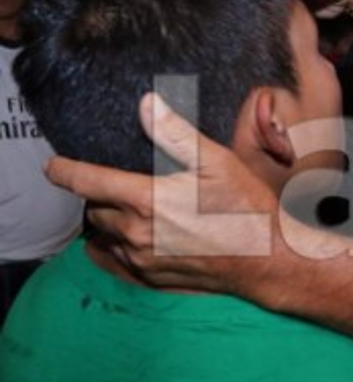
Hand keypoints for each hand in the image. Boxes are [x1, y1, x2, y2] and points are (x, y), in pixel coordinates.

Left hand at [45, 93, 280, 294]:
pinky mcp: (152, 276)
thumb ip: (176, 134)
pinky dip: (124, 244)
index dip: (64, 170)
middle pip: (94, 209)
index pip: (85, 182)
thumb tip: (146, 104)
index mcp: (147, 200)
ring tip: (136, 209)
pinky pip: (120, 258)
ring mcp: (142, 258)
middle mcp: (136, 232)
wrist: (267, 259)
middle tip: (124, 183)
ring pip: (105, 235)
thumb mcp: (217, 162)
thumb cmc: (247, 208)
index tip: (55, 165)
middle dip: (101, 195)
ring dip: (112, 221)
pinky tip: (147, 234)